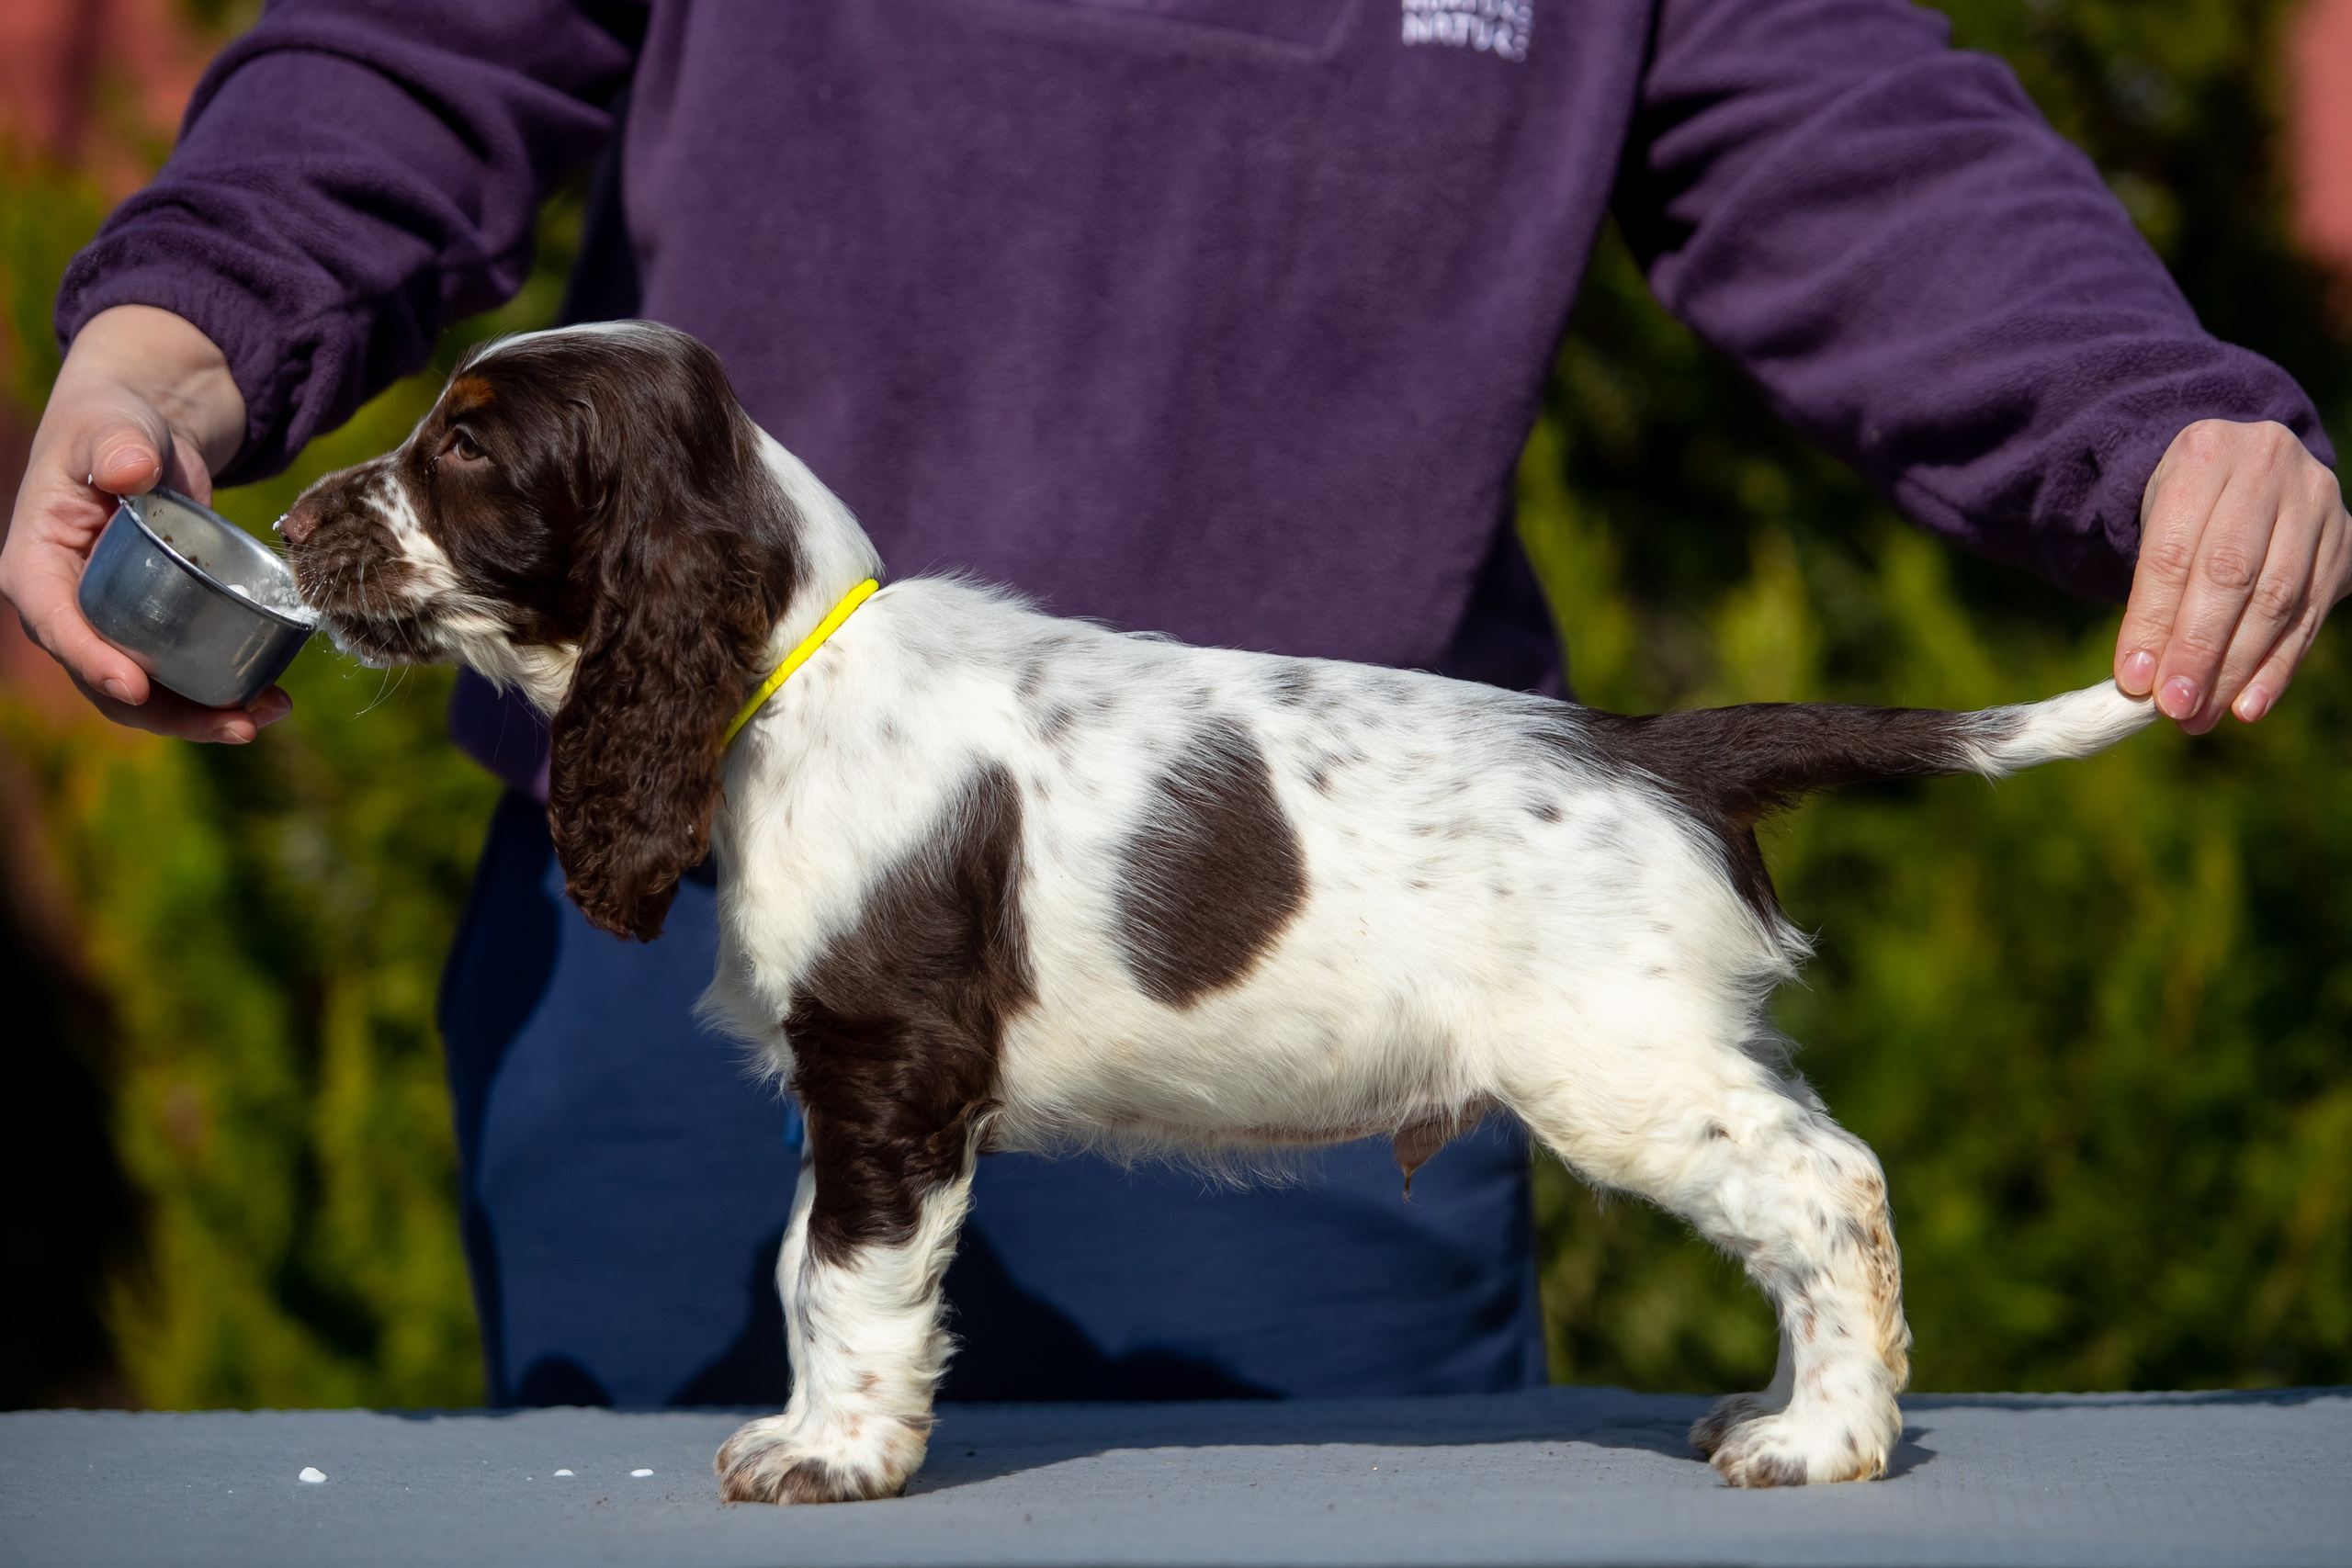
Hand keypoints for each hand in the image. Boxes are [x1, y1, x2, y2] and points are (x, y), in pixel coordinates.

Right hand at [1, 304, 288, 741]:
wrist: (148, 433)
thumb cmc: (116, 423)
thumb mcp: (112, 426)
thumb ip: (116, 445)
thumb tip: (129, 471)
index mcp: (36, 564)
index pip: (55, 623)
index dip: (91, 660)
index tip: (136, 687)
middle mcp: (68, 605)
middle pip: (105, 676)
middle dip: (166, 713)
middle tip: (237, 724)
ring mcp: (112, 621)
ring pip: (147, 690)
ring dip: (202, 715)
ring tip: (266, 715)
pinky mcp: (154, 624)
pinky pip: (179, 671)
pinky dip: (218, 692)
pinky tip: (269, 698)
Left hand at [2115, 419, 2351, 733]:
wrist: (2245, 464)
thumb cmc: (2184, 505)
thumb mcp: (2153, 522)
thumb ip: (2148, 591)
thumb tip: (2141, 680)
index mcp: (2205, 454)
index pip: (2173, 551)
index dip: (2152, 620)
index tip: (2134, 680)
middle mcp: (2269, 468)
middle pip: (2231, 574)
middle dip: (2199, 650)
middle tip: (2175, 707)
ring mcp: (2316, 502)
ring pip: (2278, 598)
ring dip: (2238, 668)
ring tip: (2202, 716)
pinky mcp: (2345, 541)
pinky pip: (2312, 614)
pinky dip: (2278, 666)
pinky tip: (2249, 704)